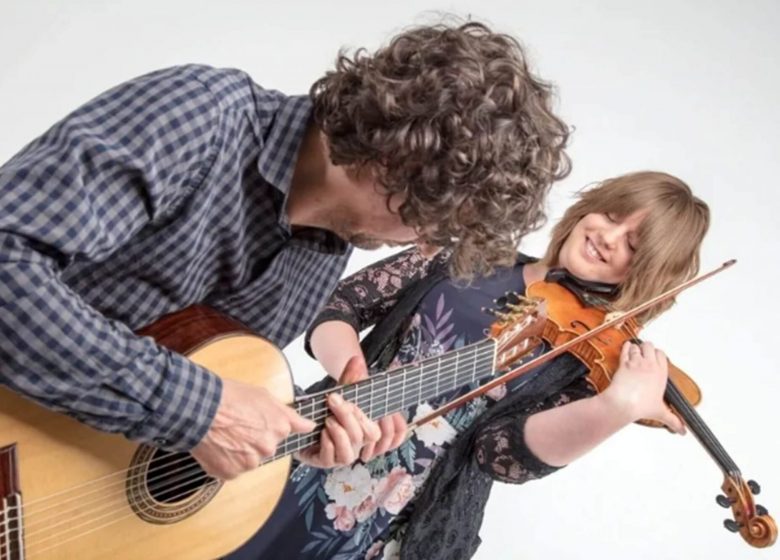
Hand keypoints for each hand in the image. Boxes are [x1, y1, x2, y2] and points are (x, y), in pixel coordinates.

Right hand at [191, 378, 315, 479]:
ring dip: (240, 451)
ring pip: (249, 459)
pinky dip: (226, 461)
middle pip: (266, 447)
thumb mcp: (264, 396)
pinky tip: (218, 445)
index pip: (286, 432)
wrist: (200, 408)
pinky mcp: (232, 472)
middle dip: (255, 439)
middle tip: (238, 426)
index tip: (261, 422)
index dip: (270, 425)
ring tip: (225, 434)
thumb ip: (289, 414)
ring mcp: (250, 462)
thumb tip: (309, 426)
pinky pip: (233, 469)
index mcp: (279, 427)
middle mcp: (268, 447)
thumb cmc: (229, 397)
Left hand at [296, 355, 381, 467]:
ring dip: (339, 433)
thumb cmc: (325, 409)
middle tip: (332, 401)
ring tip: (327, 420)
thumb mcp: (339, 392)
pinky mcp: (325, 462)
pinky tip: (321, 432)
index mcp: (364, 431)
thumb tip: (356, 359)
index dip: (364, 416)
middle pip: (364, 437)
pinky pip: (331, 458)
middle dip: (348, 417)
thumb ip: (349, 377)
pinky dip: (327, 443)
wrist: (301, 423)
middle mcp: (357, 446)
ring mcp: (342, 456)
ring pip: (350, 452)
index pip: (377, 431)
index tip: (346, 400)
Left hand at [602, 341, 685, 433]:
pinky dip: (626, 347)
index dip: (658, 355)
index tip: (655, 358)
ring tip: (634, 351)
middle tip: (644, 353)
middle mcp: (649, 364)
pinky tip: (626, 346)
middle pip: (650, 346)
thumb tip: (682, 430)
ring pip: (637, 347)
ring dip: (635, 348)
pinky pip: (625, 349)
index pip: (662, 355)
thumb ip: (673, 420)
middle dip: (647, 348)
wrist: (624, 403)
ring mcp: (636, 362)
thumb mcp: (660, 413)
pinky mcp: (623, 363)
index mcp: (660, 373)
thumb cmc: (642, 406)